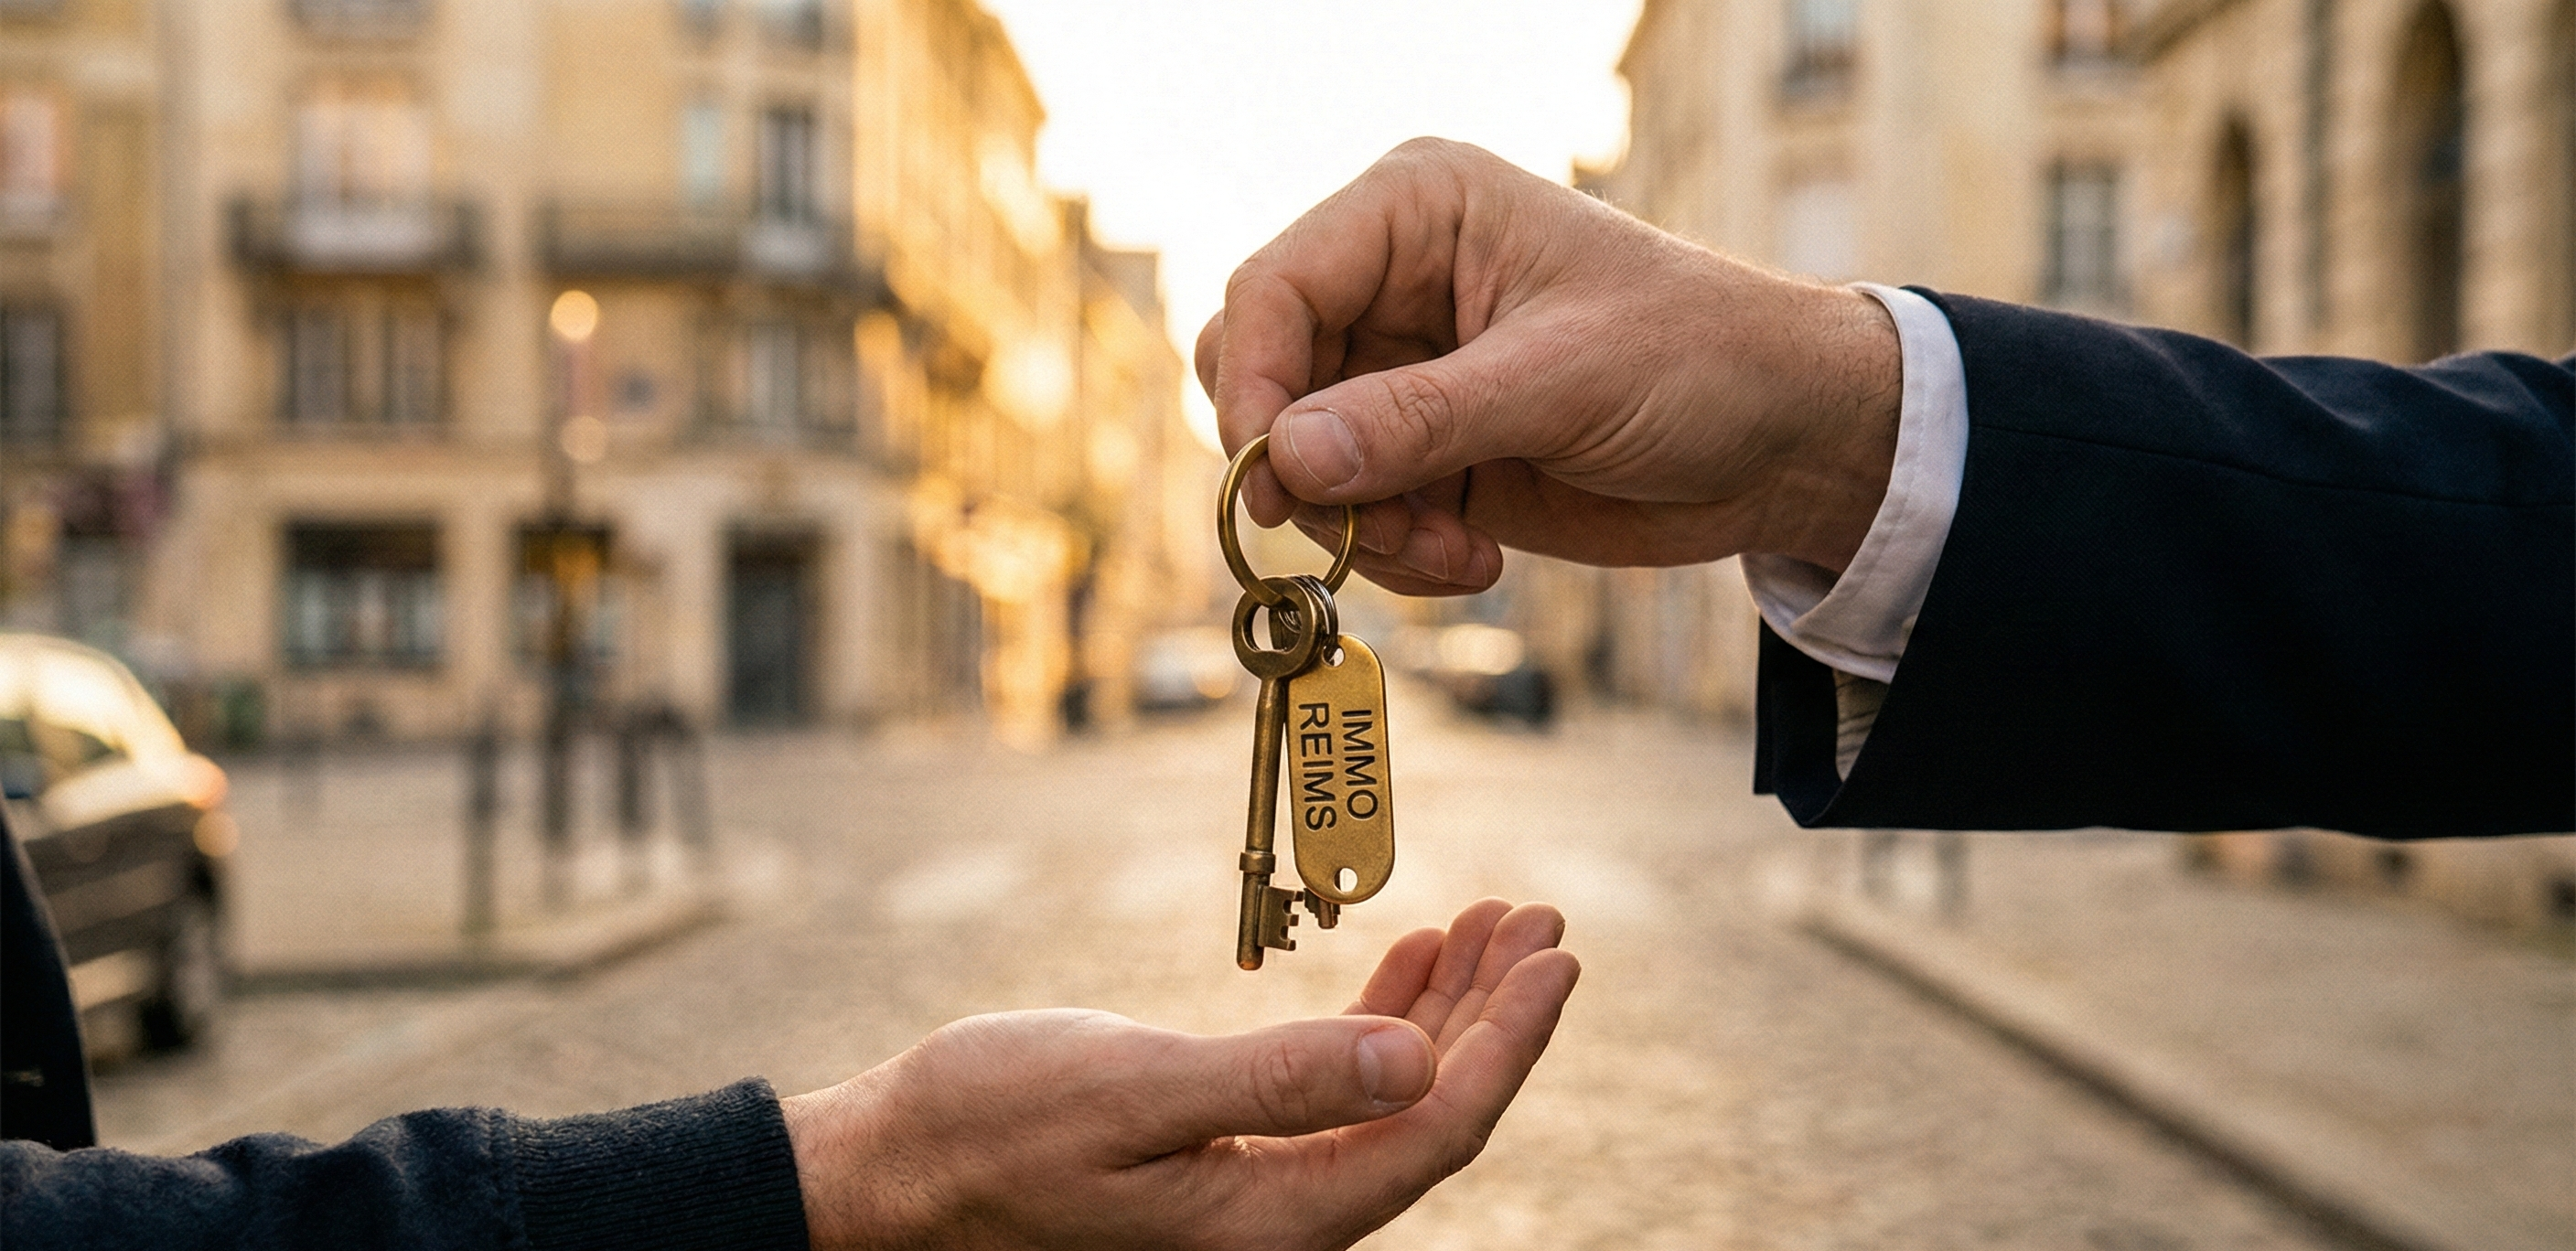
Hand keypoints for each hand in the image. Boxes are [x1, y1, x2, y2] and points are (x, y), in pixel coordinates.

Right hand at [781, 899, 1578, 1250]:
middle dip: (1496, 1012)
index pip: (1432, 1128)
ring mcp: (1259, 1187)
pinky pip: (1334, 1084)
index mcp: (1276, 1221)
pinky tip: (1413, 960)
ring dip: (1447, 1004)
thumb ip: (1281, 1083)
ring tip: (1499, 920)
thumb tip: (1416, 1062)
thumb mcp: (1134, 1093)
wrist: (891, 1169)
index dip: (1509, 1042)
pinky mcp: (1226, 1151)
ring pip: (1389, 1091)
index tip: (1559, 956)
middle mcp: (1284, 1217)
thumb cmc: (989, 1127)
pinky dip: (1379, 1016)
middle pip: (1428, 1109)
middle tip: (1545, 918)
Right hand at [1197, 138, 1901, 593]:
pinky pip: (1352, 513)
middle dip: (1306, 468)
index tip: (1273, 478)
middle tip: (1362, 528)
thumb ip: (1418, 419)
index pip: (1276, 288)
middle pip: (1264, 377)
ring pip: (1301, 462)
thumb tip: (1287, 459)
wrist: (1788, 443)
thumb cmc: (1701, 357)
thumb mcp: (1561, 380)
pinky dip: (1394, 553)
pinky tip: (1475, 560)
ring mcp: (1404, 374)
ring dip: (1361, 526)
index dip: (1254, 383)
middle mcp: (1391, 284)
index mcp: (1416, 211)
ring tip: (1453, 553)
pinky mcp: (1424, 453)